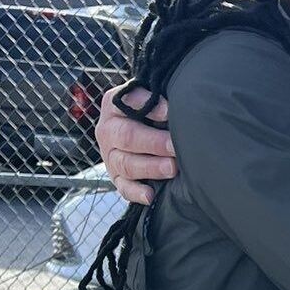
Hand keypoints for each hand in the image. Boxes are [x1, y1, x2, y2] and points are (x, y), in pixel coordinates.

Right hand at [96, 83, 176, 203]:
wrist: (140, 125)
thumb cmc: (152, 107)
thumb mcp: (152, 94)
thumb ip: (160, 94)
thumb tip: (181, 101)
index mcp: (114, 103)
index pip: (128, 102)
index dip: (149, 106)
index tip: (170, 111)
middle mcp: (108, 129)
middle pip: (127, 136)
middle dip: (154, 142)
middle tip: (175, 146)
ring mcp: (110, 155)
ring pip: (125, 163)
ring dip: (150, 167)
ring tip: (172, 168)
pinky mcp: (116, 176)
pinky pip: (122, 187)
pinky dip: (136, 192)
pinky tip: (150, 195)